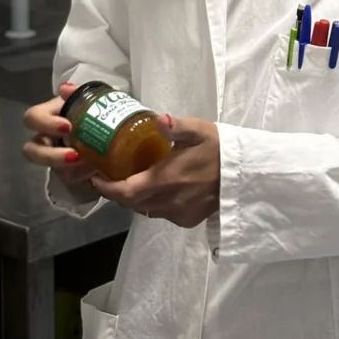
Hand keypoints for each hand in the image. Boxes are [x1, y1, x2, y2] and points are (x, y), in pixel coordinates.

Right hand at [22, 82, 93, 187]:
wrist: (114, 133)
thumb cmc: (96, 111)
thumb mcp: (90, 99)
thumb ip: (77, 93)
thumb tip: (64, 88)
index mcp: (50, 116)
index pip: (32, 118)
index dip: (44, 123)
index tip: (67, 126)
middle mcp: (46, 138)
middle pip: (30, 150)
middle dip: (49, 155)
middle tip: (74, 153)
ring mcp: (55, 158)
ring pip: (50, 169)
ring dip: (67, 168)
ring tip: (86, 164)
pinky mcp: (66, 173)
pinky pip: (67, 178)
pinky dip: (81, 174)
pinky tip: (95, 170)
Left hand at [90, 115, 219, 228]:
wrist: (244, 175)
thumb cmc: (219, 148)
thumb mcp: (199, 130)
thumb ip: (176, 126)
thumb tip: (159, 118)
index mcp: (166, 179)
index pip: (126, 192)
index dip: (106, 189)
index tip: (94, 177)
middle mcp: (168, 202)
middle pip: (131, 203)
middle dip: (117, 192)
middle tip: (109, 174)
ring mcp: (177, 214)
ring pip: (145, 210)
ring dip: (134, 198)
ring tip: (130, 180)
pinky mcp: (187, 220)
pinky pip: (160, 214)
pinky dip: (151, 204)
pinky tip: (156, 189)